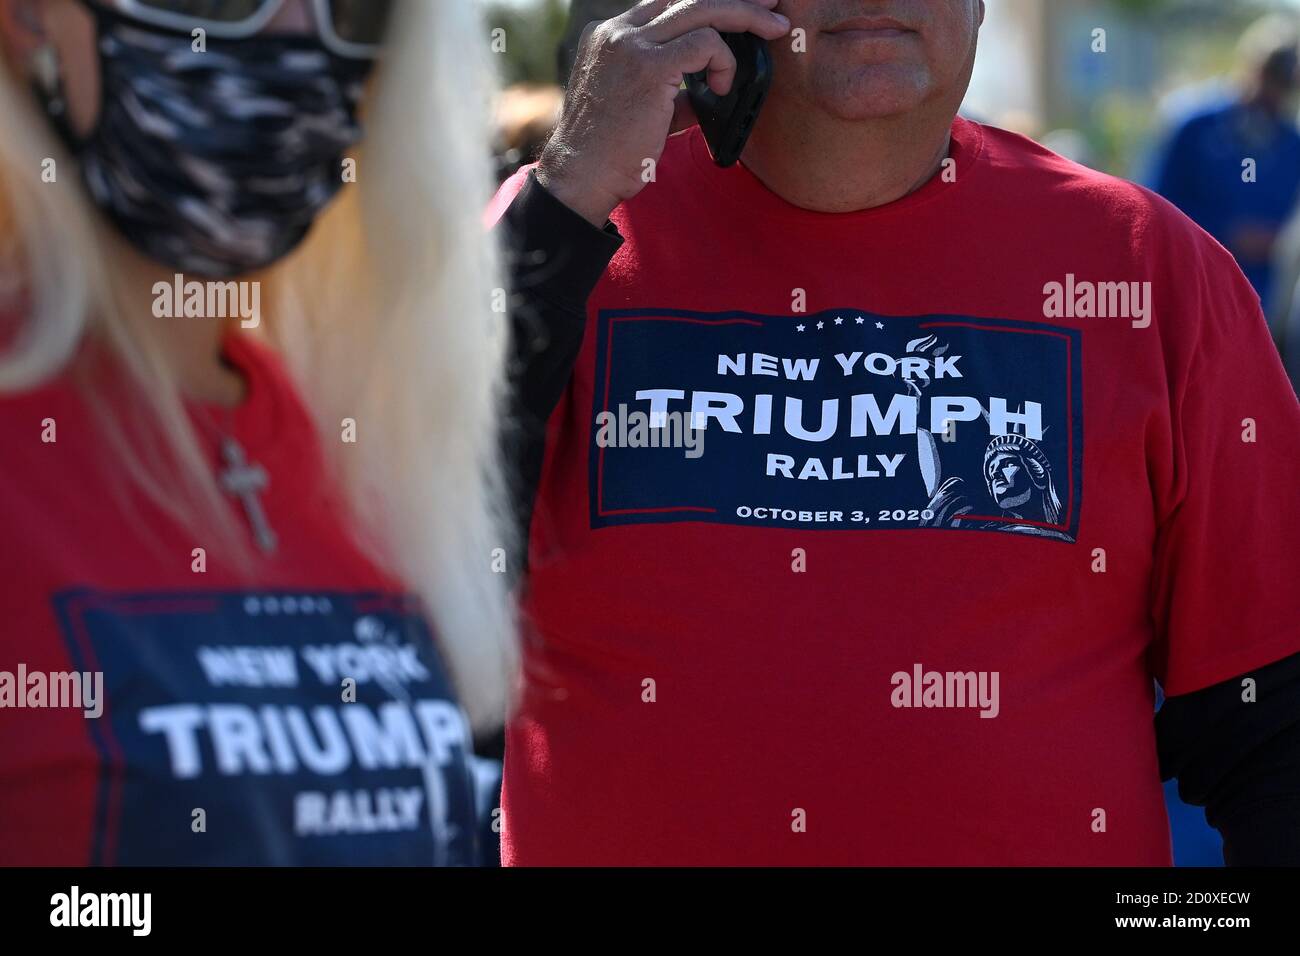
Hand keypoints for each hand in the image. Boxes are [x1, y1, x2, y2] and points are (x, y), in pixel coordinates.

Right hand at [536, 0, 790, 225]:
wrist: (580, 177)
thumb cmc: (608, 154)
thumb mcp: (641, 110)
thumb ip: (672, 92)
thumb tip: (709, 92)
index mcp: (611, 35)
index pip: (668, 3)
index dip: (708, 4)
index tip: (742, 9)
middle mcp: (618, 31)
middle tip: (773, 1)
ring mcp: (630, 45)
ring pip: (703, 8)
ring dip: (746, 18)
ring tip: (774, 32)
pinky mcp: (647, 66)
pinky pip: (705, 44)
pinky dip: (725, 62)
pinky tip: (723, 86)